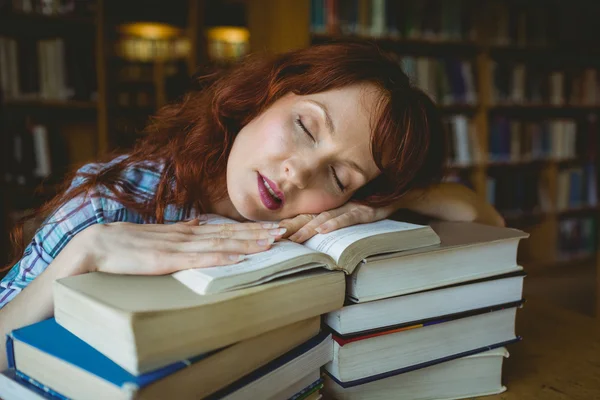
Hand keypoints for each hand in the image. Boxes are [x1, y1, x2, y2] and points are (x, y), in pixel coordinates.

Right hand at [71, 219, 286, 274]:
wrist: (94, 247)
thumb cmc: (125, 245)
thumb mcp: (159, 237)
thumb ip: (181, 233)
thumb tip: (201, 226)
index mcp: (185, 232)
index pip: (224, 229)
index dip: (249, 228)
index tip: (272, 228)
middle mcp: (186, 236)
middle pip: (228, 233)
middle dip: (257, 233)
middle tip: (284, 232)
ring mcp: (177, 247)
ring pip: (220, 243)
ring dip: (247, 242)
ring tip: (271, 242)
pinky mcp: (166, 260)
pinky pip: (199, 259)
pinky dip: (221, 257)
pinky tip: (239, 257)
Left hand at [280, 202, 396, 242]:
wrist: (398, 195)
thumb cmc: (372, 205)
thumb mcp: (350, 215)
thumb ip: (333, 221)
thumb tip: (315, 236)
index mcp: (331, 208)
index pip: (305, 216)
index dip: (290, 223)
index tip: (274, 232)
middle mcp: (337, 207)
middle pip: (310, 217)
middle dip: (293, 227)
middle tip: (277, 238)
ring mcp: (350, 208)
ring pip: (324, 218)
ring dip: (308, 228)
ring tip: (295, 238)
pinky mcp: (364, 211)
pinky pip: (347, 218)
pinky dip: (334, 223)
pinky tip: (324, 230)